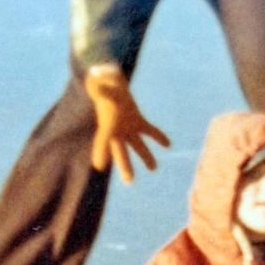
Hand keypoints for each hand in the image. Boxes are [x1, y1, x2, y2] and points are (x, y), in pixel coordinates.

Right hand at [84, 67, 170, 181]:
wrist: (109, 84)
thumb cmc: (104, 86)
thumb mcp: (103, 88)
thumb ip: (101, 89)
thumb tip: (96, 85)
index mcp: (107, 125)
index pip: (102, 141)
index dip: (100, 152)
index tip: (99, 165)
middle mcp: (116, 131)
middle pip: (120, 151)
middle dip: (125, 165)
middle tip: (130, 180)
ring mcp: (127, 127)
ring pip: (137, 144)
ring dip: (145, 156)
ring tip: (154, 168)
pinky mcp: (137, 120)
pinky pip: (148, 130)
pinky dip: (157, 136)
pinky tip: (168, 144)